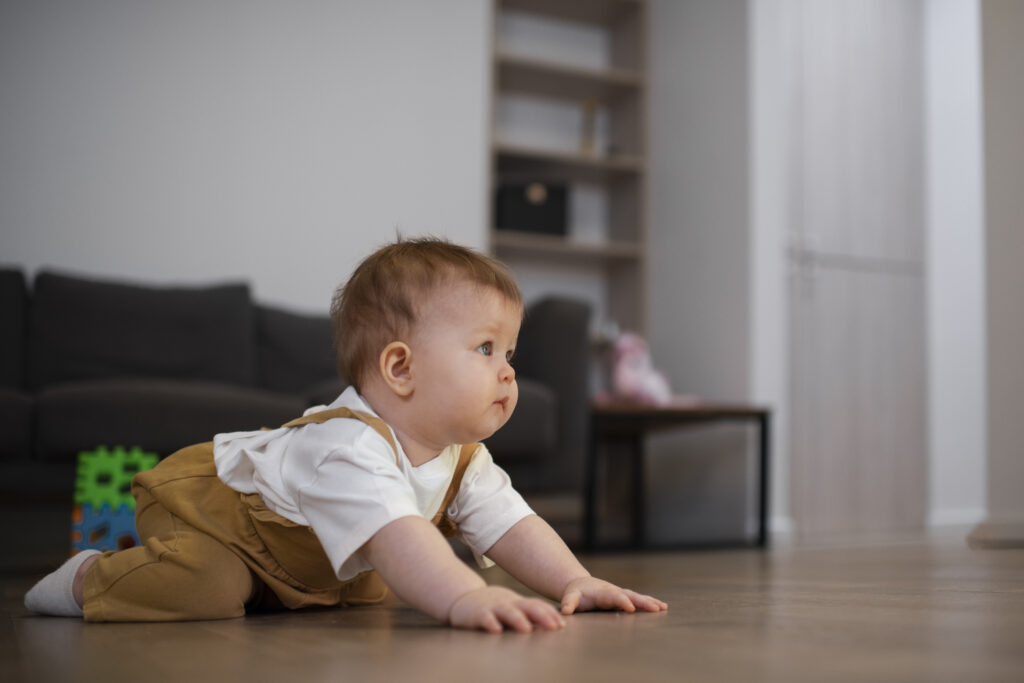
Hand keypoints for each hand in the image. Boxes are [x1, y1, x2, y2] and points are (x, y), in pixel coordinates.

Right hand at [448, 586, 565, 633]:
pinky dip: (490, 623)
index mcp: (517, 602)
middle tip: (554, 627)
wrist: (463, 599)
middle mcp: (507, 603)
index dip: (550, 614)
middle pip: (527, 607)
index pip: (537, 605)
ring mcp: (492, 607)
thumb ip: (529, 614)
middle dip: (542, 616)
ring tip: (527, 629)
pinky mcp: (477, 614)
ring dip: (518, 620)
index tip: (562, 624)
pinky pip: (485, 618)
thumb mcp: (512, 607)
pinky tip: (496, 630)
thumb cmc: (493, 607)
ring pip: (507, 612)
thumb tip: (553, 624)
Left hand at [559, 576, 667, 614]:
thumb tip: (565, 612)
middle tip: (655, 608)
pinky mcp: (625, 597)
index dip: (622, 601)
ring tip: (663, 608)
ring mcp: (621, 594)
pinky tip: (662, 607)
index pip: (614, 597)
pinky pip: (639, 599)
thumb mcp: (570, 597)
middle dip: (642, 602)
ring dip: (649, 602)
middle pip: (630, 595)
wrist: (580, 585)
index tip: (631, 608)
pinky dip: (650, 602)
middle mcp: (614, 591)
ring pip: (637, 596)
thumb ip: (568, 603)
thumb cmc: (576, 594)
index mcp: (602, 593)